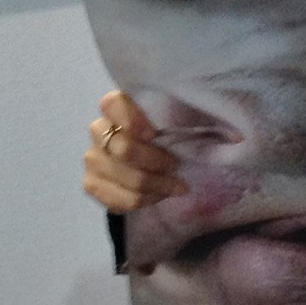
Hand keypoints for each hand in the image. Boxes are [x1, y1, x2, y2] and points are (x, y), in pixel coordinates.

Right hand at [83, 88, 185, 212]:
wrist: (149, 162)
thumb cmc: (167, 133)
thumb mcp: (178, 118)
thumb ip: (184, 115)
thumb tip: (213, 127)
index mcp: (117, 105)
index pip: (112, 104)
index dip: (132, 119)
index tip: (155, 134)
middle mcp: (99, 129)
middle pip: (123, 149)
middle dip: (156, 162)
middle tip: (176, 166)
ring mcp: (92, 158)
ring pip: (124, 178)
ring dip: (155, 185)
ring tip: (175, 186)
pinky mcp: (92, 184)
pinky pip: (117, 200)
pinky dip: (143, 201)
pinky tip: (156, 195)